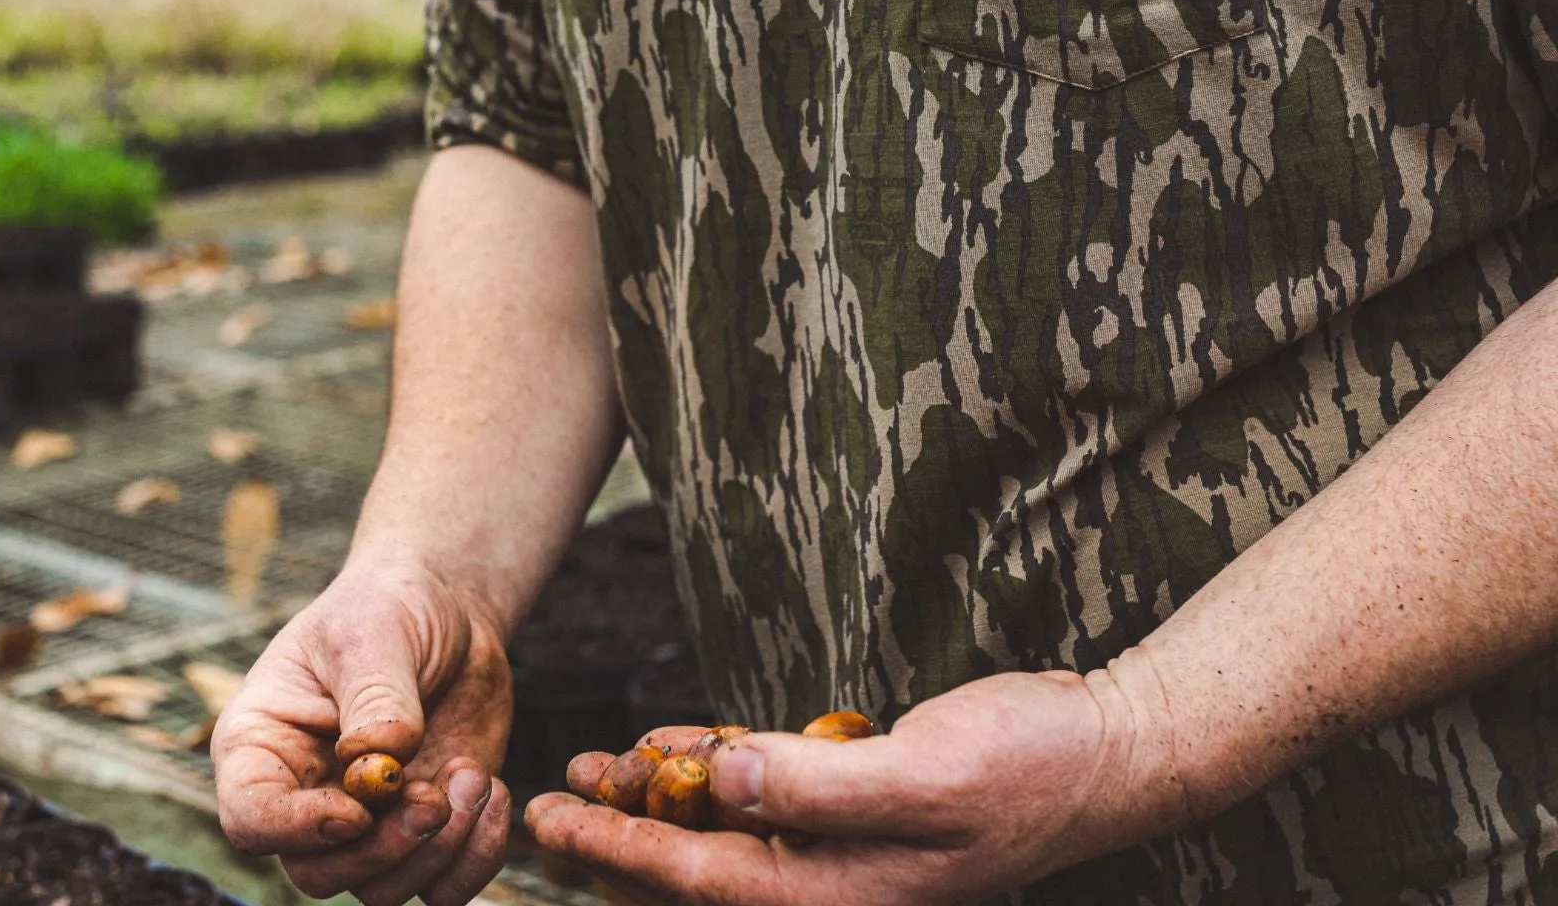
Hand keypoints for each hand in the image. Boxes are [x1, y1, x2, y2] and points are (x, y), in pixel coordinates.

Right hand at [211, 562, 515, 905]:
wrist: (446, 608)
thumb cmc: (388, 606)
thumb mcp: (371, 633)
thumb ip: (373, 697)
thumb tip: (378, 765)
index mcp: (264, 745)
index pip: (251, 818)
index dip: (297, 829)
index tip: (358, 808)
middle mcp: (306, 797)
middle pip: (319, 872)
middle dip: (383, 848)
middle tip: (434, 798)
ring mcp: (366, 822)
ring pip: (381, 890)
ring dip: (436, 850)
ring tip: (473, 776)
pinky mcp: (422, 831)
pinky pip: (441, 886)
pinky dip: (474, 858)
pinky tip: (495, 793)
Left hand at [526, 665, 1186, 904]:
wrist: (1099, 751)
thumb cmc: (1021, 767)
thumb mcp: (920, 773)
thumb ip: (815, 784)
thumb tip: (720, 783)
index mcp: (839, 894)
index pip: (700, 878)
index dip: (618, 850)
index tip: (551, 825)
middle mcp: (832, 884)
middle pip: (695, 870)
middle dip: (617, 839)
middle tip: (539, 805)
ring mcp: (843, 850)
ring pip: (722, 833)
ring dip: (655, 799)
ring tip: (587, 768)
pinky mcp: (854, 807)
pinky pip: (764, 798)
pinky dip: (711, 771)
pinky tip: (667, 748)